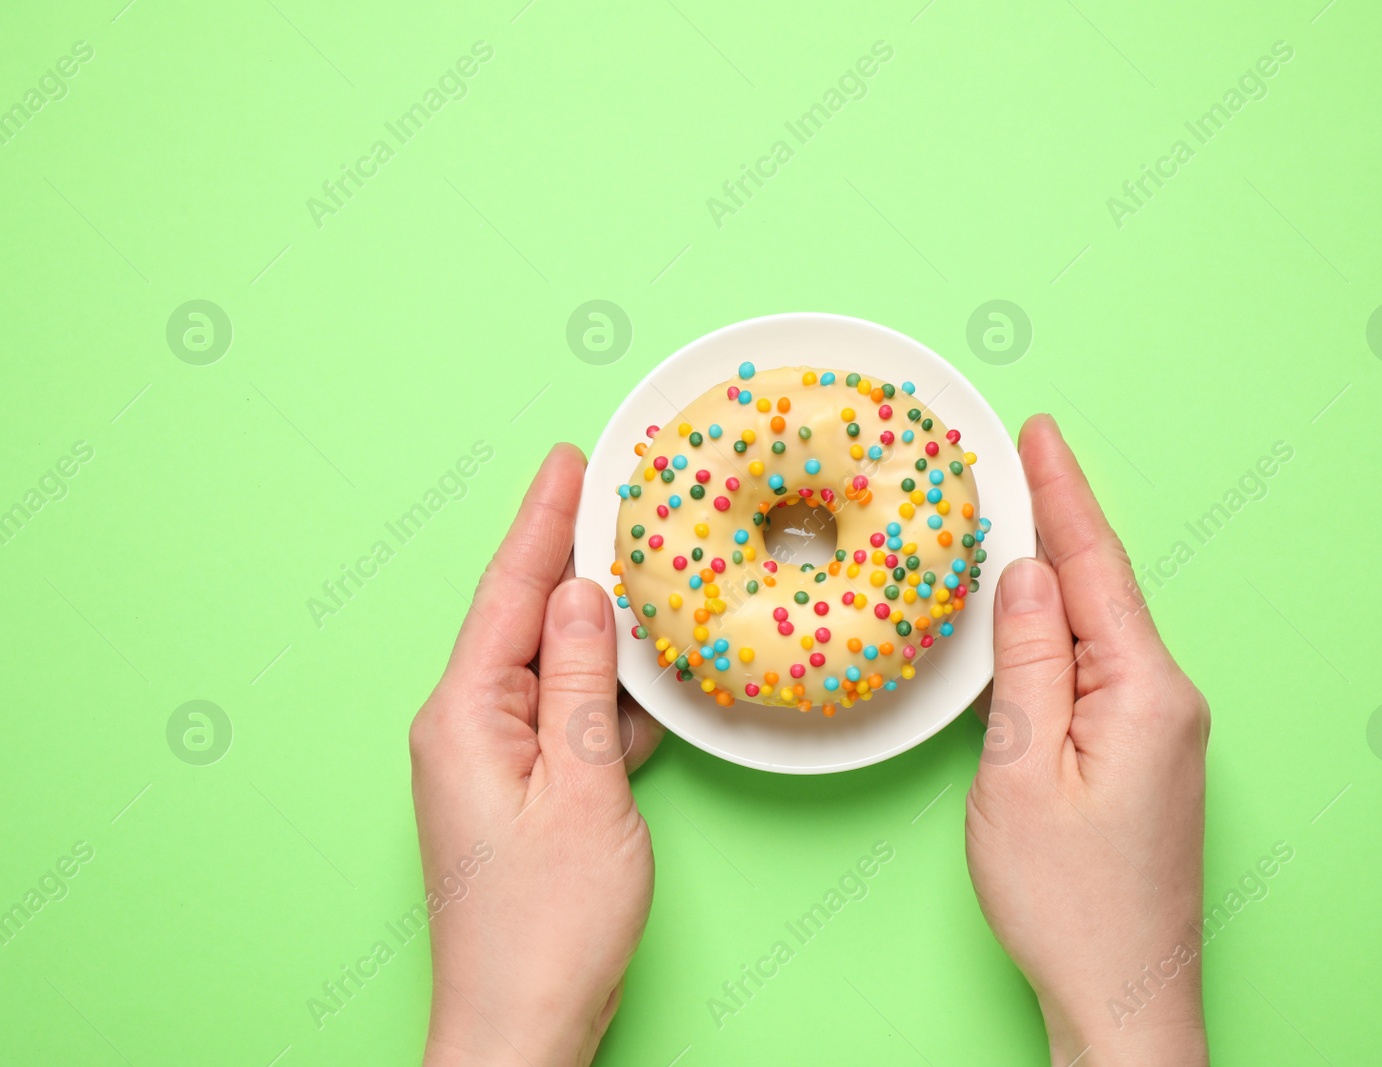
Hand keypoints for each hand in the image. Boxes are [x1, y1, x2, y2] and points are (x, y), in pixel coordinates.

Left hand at [410, 444, 663, 1066]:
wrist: (522, 1024)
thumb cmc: (545, 925)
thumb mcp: (582, 789)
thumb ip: (583, 684)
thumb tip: (584, 595)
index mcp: (466, 716)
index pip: (510, 592)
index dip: (544, 521)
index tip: (569, 460)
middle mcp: (467, 727)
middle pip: (524, 618)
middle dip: (567, 554)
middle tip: (611, 489)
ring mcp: (493, 760)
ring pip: (550, 664)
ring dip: (593, 623)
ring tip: (636, 563)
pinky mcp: (522, 791)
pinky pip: (564, 714)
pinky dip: (603, 688)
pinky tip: (640, 668)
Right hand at [966, 415, 1209, 1066]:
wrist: (1123, 995)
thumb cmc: (1067, 902)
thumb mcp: (1020, 772)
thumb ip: (1028, 664)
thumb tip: (1025, 575)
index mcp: (1143, 693)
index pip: (1093, 568)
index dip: (1062, 494)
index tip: (1040, 432)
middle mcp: (1168, 700)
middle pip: (1101, 590)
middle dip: (1059, 521)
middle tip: (1022, 457)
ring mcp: (1164, 730)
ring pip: (1101, 629)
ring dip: (1059, 574)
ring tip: (1020, 519)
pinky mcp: (1148, 757)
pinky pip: (1103, 668)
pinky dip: (1066, 630)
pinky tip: (1041, 616)